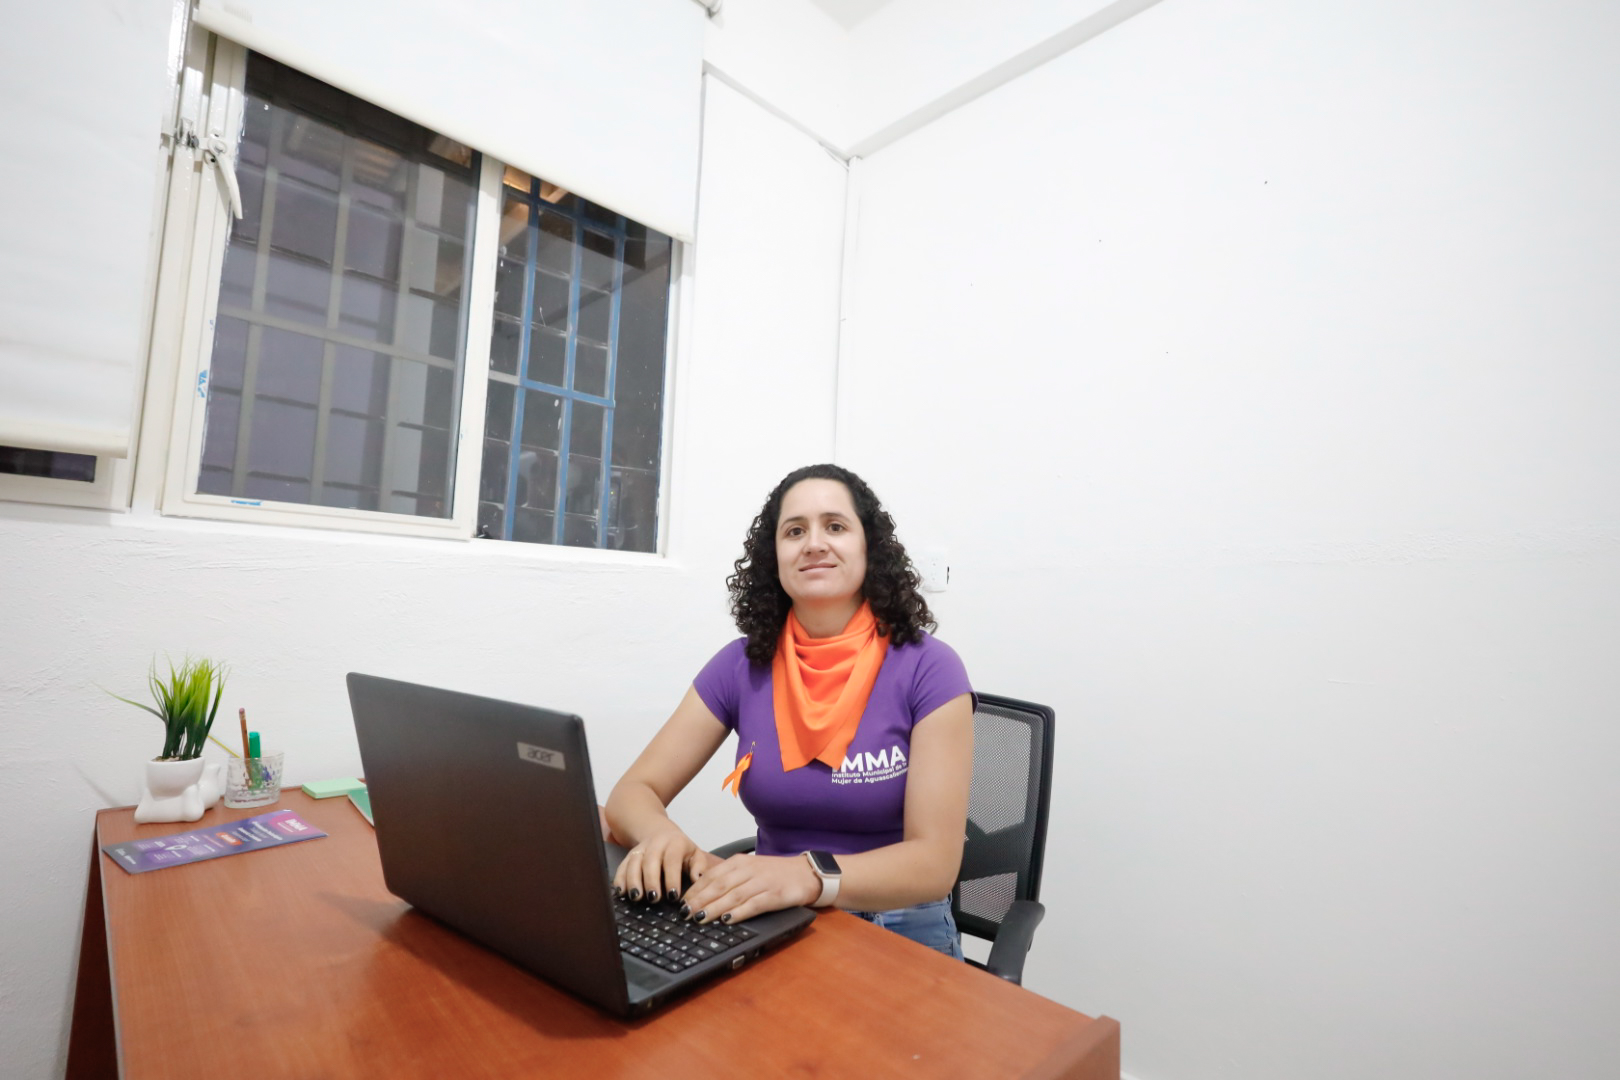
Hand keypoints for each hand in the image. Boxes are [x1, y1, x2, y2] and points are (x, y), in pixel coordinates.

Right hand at [612, 826, 721, 904]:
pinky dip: (620, 878)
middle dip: (651, 880)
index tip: (673, 896)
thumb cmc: (681, 850)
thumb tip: (698, 880)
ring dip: (633, 880)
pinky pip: (622, 865)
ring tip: (636, 897)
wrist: (660, 832)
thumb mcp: (695, 854)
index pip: (672, 859)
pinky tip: (620, 892)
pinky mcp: (629, 855)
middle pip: (650, 861)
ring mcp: (640, 849)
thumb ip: (699, 867)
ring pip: (634, 862)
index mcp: (675, 843)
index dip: (672, 877)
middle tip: (653, 898)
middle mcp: (656, 844)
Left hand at [676, 852, 820, 924]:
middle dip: (699, 900)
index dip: (695, 890)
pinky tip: (727, 920)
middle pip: (718, 886)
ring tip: (699, 918)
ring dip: (714, 908)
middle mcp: (748, 870)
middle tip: (684, 913)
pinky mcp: (774, 895)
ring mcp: (761, 882)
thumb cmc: (775, 874)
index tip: (681, 903)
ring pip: (732, 895)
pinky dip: (738, 912)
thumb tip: (702, 896)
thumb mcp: (749, 870)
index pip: (711, 876)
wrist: (806, 873)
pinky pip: (753, 904)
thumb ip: (728, 880)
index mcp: (739, 862)